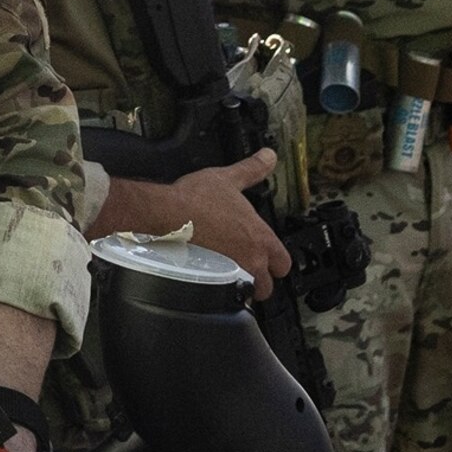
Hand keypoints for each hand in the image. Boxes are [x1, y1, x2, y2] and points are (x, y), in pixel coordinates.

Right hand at [166, 149, 293, 294]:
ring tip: (229, 280)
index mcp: (259, 237)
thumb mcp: (228, 178)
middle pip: (268, 285)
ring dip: (241, 288)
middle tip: (250, 275)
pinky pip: (221, 294)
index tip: (271, 261)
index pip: (283, 262)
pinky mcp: (210, 281)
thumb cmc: (195, 201)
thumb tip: (268, 156)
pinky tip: (209, 283)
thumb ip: (252, 169)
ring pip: (245, 292)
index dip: (278, 263)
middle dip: (261, 282)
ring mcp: (231, 272)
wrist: (167, 215)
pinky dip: (218, 292)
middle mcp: (250, 259)